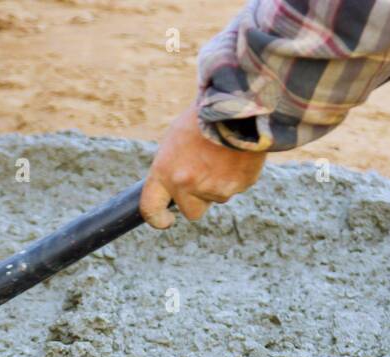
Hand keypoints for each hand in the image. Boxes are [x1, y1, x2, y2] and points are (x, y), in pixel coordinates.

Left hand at [140, 106, 266, 228]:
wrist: (236, 103)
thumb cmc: (202, 117)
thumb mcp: (175, 139)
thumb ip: (172, 168)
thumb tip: (175, 189)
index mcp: (165, 172)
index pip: (151, 208)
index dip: (157, 219)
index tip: (166, 220)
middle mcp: (186, 185)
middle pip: (192, 211)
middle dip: (198, 199)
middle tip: (205, 173)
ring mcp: (214, 188)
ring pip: (217, 197)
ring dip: (220, 182)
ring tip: (224, 153)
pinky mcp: (239, 185)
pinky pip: (237, 186)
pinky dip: (238, 174)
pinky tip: (238, 153)